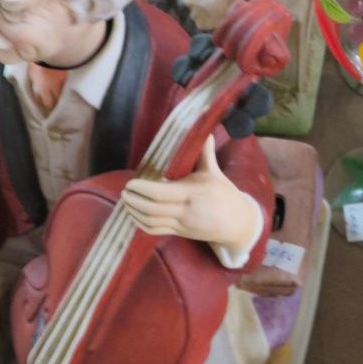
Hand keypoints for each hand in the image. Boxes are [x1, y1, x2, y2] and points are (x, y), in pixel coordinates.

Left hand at [121, 136, 260, 251]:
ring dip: (134, 212)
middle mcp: (184, 210)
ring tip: (126, 201)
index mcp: (191, 193)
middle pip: (151, 209)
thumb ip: (205, 152)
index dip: (141, 188)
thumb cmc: (225, 195)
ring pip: (150, 221)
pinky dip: (142, 224)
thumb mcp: (215, 173)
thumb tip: (205, 131)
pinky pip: (156, 231)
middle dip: (133, 200)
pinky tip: (135, 215)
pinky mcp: (180, 232)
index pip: (159, 193)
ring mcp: (181, 224)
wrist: (237, 223)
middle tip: (125, 191)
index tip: (130, 182)